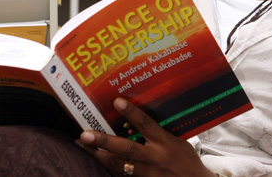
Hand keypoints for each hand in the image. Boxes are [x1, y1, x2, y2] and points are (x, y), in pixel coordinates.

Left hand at [79, 98, 215, 176]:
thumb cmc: (187, 159)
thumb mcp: (177, 140)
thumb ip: (160, 132)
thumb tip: (139, 120)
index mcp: (165, 142)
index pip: (146, 124)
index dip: (131, 113)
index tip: (117, 102)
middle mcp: (154, 158)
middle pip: (126, 148)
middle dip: (104, 141)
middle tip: (85, 134)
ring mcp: (148, 174)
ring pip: (118, 165)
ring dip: (99, 156)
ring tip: (84, 147)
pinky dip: (109, 170)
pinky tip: (98, 162)